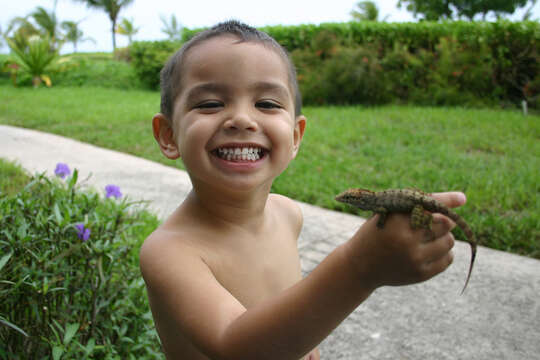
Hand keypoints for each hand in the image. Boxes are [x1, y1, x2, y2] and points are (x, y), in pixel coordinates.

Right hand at [344, 192, 465, 289]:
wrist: (359, 266)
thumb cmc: (378, 232)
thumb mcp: (390, 214)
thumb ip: (419, 204)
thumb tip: (463, 199)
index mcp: (396, 220)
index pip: (429, 206)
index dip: (447, 201)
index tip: (462, 198)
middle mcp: (406, 239)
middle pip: (444, 223)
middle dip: (441, 221)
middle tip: (430, 223)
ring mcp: (414, 258)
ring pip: (449, 242)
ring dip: (443, 237)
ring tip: (428, 238)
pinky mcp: (420, 274)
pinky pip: (447, 259)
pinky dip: (443, 253)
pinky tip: (429, 251)